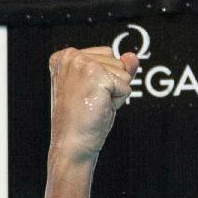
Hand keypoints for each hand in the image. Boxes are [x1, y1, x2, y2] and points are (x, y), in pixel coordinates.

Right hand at [48, 47, 138, 162]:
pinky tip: (100, 107)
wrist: (72, 142)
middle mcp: (71, 56)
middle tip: (92, 102)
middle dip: (113, 85)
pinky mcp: (96, 75)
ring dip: (116, 93)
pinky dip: (119, 100)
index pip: (108, 55)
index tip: (87, 94)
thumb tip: (132, 56)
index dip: (107, 79)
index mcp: (66, 56)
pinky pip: (126, 86)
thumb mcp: (102, 88)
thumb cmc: (83, 119)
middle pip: (117, 62)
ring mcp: (82, 63)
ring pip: (124, 73)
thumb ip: (117, 69)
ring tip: (95, 104)